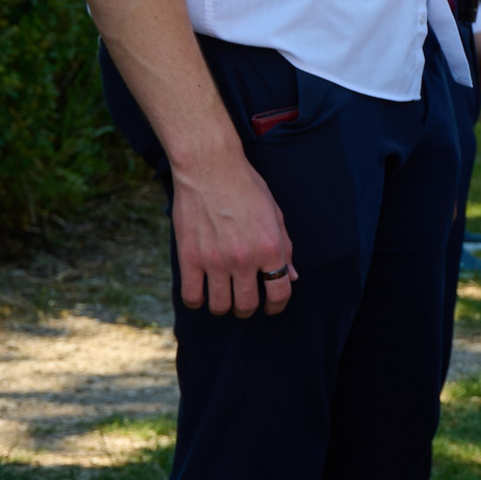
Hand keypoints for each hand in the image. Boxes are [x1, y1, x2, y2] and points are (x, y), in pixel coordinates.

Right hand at [169, 140, 295, 316]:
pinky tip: (201, 293)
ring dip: (223, 307)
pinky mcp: (189, 258)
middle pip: (246, 305)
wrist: (210, 169)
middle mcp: (244, 258)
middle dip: (248, 310)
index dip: (277, 306)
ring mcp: (214, 260)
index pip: (279, 293)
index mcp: (270, 248)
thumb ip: (285, 248)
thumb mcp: (275, 215)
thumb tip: (291, 277)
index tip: (272, 308)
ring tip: (224, 298)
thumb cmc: (247, 188)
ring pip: (219, 306)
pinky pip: (192, 296)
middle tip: (245, 303)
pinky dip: (197, 301)